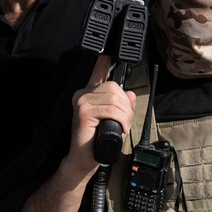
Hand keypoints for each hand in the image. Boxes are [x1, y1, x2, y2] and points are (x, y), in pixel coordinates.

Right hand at [68, 56, 136, 176]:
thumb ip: (122, 104)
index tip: (108, 52)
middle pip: (114, 87)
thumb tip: (130, 93)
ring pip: (114, 99)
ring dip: (125, 115)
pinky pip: (111, 110)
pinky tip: (118, 128)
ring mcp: (81, 101)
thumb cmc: (97, 140)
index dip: (104, 61)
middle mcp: (83, 94)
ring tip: (122, 126)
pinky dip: (121, 120)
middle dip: (126, 105)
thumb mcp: (114, 119)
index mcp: (89, 93)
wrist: (83, 158)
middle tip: (125, 121)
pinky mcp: (83, 111)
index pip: (98, 72)